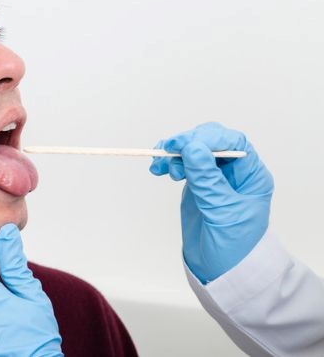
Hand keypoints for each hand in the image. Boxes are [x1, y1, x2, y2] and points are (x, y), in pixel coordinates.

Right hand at [150, 122, 273, 282]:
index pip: (232, 142)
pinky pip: (182, 164)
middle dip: (187, 143)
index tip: (184, 145)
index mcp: (250, 175)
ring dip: (174, 153)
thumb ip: (207, 179)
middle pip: (210, 141)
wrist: (221, 272)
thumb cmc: (233, 247)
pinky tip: (158, 169)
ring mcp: (214, 177)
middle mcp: (234, 172)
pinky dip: (169, 162)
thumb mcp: (222, 212)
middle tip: (168, 152)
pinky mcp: (197, 185)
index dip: (208, 138)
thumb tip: (192, 147)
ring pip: (193, 151)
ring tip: (160, 167)